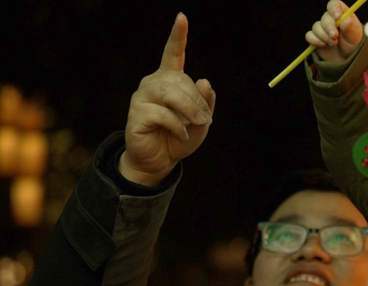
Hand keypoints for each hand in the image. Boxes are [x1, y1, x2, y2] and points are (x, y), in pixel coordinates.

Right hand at [121, 12, 215, 185]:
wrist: (161, 160)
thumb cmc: (180, 137)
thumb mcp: (201, 121)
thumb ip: (206, 102)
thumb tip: (204, 80)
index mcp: (170, 80)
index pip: (173, 53)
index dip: (178, 36)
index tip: (182, 18)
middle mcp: (153, 83)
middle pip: (180, 80)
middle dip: (197, 101)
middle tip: (205, 119)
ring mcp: (142, 97)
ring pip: (170, 94)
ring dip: (189, 110)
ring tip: (196, 124)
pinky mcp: (135, 113)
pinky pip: (161, 113)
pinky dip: (176, 126)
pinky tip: (179, 134)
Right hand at [305, 0, 362, 62]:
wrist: (347, 57)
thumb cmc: (353, 42)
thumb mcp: (355, 35)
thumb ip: (350, 26)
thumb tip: (345, 20)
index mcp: (341, 13)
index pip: (334, 4)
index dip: (334, 9)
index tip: (337, 17)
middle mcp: (330, 19)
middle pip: (324, 18)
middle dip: (329, 28)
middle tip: (335, 37)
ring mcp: (322, 28)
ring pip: (316, 27)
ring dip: (324, 36)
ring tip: (334, 43)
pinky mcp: (315, 38)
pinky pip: (309, 36)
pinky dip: (315, 40)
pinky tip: (323, 45)